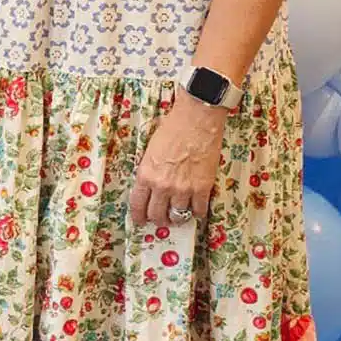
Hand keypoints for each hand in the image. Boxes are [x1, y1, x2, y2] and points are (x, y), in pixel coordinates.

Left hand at [128, 94, 226, 230]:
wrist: (197, 119)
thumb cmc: (173, 128)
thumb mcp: (150, 151)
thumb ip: (149, 171)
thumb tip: (151, 185)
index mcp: (146, 175)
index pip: (137, 205)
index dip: (138, 217)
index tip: (140, 221)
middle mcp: (162, 186)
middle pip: (157, 215)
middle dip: (158, 220)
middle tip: (161, 220)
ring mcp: (183, 189)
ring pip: (178, 216)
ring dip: (177, 218)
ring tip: (178, 215)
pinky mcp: (203, 188)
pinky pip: (199, 210)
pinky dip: (197, 212)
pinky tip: (196, 209)